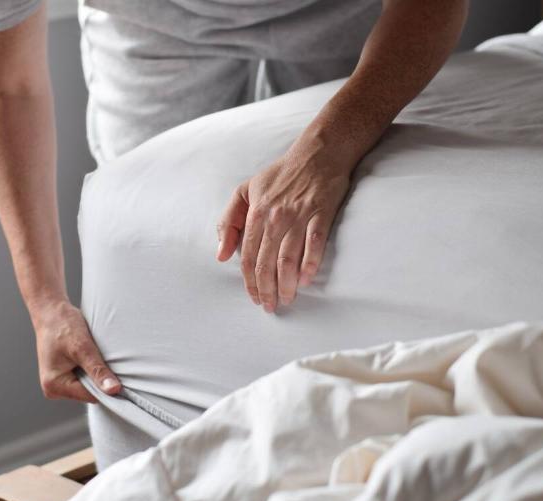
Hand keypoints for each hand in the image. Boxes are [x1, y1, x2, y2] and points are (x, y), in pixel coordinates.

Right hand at [31, 299, 120, 402]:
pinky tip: (92, 357)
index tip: (123, 379)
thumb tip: (113, 390)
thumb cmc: (62, 325)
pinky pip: (86, 378)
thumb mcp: (83, 348)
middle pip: (89, 393)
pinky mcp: (65, 375)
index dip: (107, 388)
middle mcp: (54, 388)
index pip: (90, 396)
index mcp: (55, 385)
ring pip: (89, 385)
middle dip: (101, 379)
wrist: (51, 311)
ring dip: (97, 373)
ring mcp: (59, 383)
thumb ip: (98, 370)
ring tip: (96, 356)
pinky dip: (92, 369)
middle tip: (108, 361)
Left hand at [216, 136, 350, 311]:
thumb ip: (230, 221)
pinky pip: (314, 244)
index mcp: (256, 213)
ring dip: (286, 284)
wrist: (318, 152)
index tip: (254, 297)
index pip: (248, 256)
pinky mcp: (321, 214)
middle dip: (266, 289)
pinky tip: (307, 280)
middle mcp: (275, 217)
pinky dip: (310, 264)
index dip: (249, 281)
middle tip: (270, 306)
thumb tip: (221, 254)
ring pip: (288, 258)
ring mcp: (299, 216)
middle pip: (266, 262)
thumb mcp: (246, 190)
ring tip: (287, 299)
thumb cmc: (281, 173)